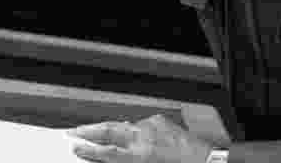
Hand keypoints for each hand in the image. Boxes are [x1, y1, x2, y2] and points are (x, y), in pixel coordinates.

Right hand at [68, 115, 213, 162]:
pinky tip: (126, 135)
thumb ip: (127, 162)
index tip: (75, 148)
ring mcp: (153, 127)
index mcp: (142, 157)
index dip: (89, 151)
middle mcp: (145, 138)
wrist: (208, 162)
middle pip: (110, 131)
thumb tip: (110, 161)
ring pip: (123, 125)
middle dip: (89, 131)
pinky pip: (140, 125)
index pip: (108, 153)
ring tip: (90, 131)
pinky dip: (130, 130)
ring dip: (106, 128)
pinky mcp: (160, 121)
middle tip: (72, 132)